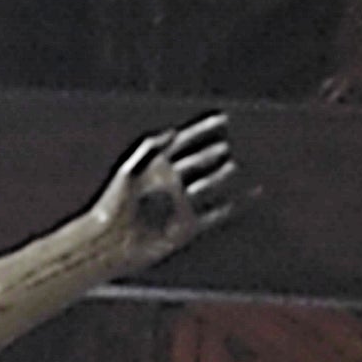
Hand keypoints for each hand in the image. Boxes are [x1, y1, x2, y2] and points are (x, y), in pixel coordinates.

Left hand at [90, 114, 243, 271]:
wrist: (110, 242)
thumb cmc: (113, 207)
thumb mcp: (128, 171)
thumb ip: (149, 148)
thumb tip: (173, 130)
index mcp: (157, 167)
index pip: (185, 141)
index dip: (203, 129)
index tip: (222, 119)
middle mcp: (171, 183)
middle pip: (199, 162)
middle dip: (212, 153)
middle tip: (228, 145)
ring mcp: (180, 205)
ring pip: (209, 185)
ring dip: (222, 176)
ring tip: (236, 166)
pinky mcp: (187, 227)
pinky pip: (217, 214)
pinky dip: (236, 205)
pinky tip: (251, 194)